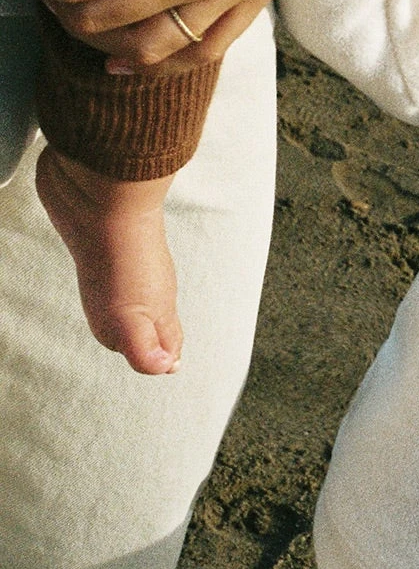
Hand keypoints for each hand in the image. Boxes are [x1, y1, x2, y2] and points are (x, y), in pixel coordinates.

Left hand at [36, 148, 180, 374]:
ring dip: (127, 309)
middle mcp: (145, 286)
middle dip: (152, 335)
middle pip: (153, 318)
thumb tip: (162, 369)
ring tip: (122, 322)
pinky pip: (110, 266)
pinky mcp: (101, 242)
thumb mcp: (133, 316)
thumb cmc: (124, 256)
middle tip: (150, 351)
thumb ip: (144, 348)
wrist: (102, 198)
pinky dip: (107, 281)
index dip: (166, 355)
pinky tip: (101, 281)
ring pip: (133, 293)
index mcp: (156, 307)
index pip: (168, 339)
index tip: (167, 368)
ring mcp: (124, 263)